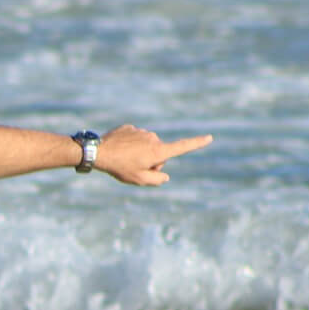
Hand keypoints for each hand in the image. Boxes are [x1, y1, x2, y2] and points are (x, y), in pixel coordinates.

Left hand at [96, 125, 211, 186]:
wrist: (99, 151)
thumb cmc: (120, 168)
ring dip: (139, 153)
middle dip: (151, 161)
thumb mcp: (140, 180)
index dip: (197, 143)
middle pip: (159, 153)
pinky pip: (134, 139)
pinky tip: (119, 150)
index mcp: (158, 151)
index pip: (182, 147)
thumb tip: (164, 176)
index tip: (209, 137)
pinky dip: (129, 146)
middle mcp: (153, 138)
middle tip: (134, 167)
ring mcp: (141, 132)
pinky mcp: (130, 128)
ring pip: (146, 146)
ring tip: (124, 159)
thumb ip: (157, 180)